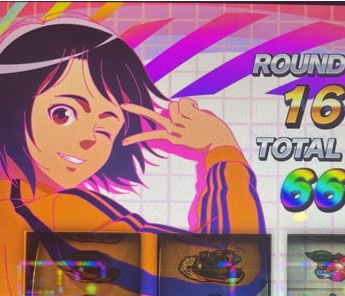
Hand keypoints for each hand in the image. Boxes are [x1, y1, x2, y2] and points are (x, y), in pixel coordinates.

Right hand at [121, 98, 240, 153]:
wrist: (221, 144)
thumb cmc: (210, 138)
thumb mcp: (193, 132)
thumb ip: (183, 118)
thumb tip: (176, 103)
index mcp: (173, 138)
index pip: (152, 134)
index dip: (138, 137)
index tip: (124, 142)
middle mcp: (174, 132)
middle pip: (153, 119)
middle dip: (138, 110)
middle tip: (123, 105)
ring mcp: (181, 125)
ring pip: (174, 106)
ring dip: (183, 106)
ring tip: (194, 116)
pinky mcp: (189, 119)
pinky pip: (184, 102)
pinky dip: (191, 103)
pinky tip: (197, 112)